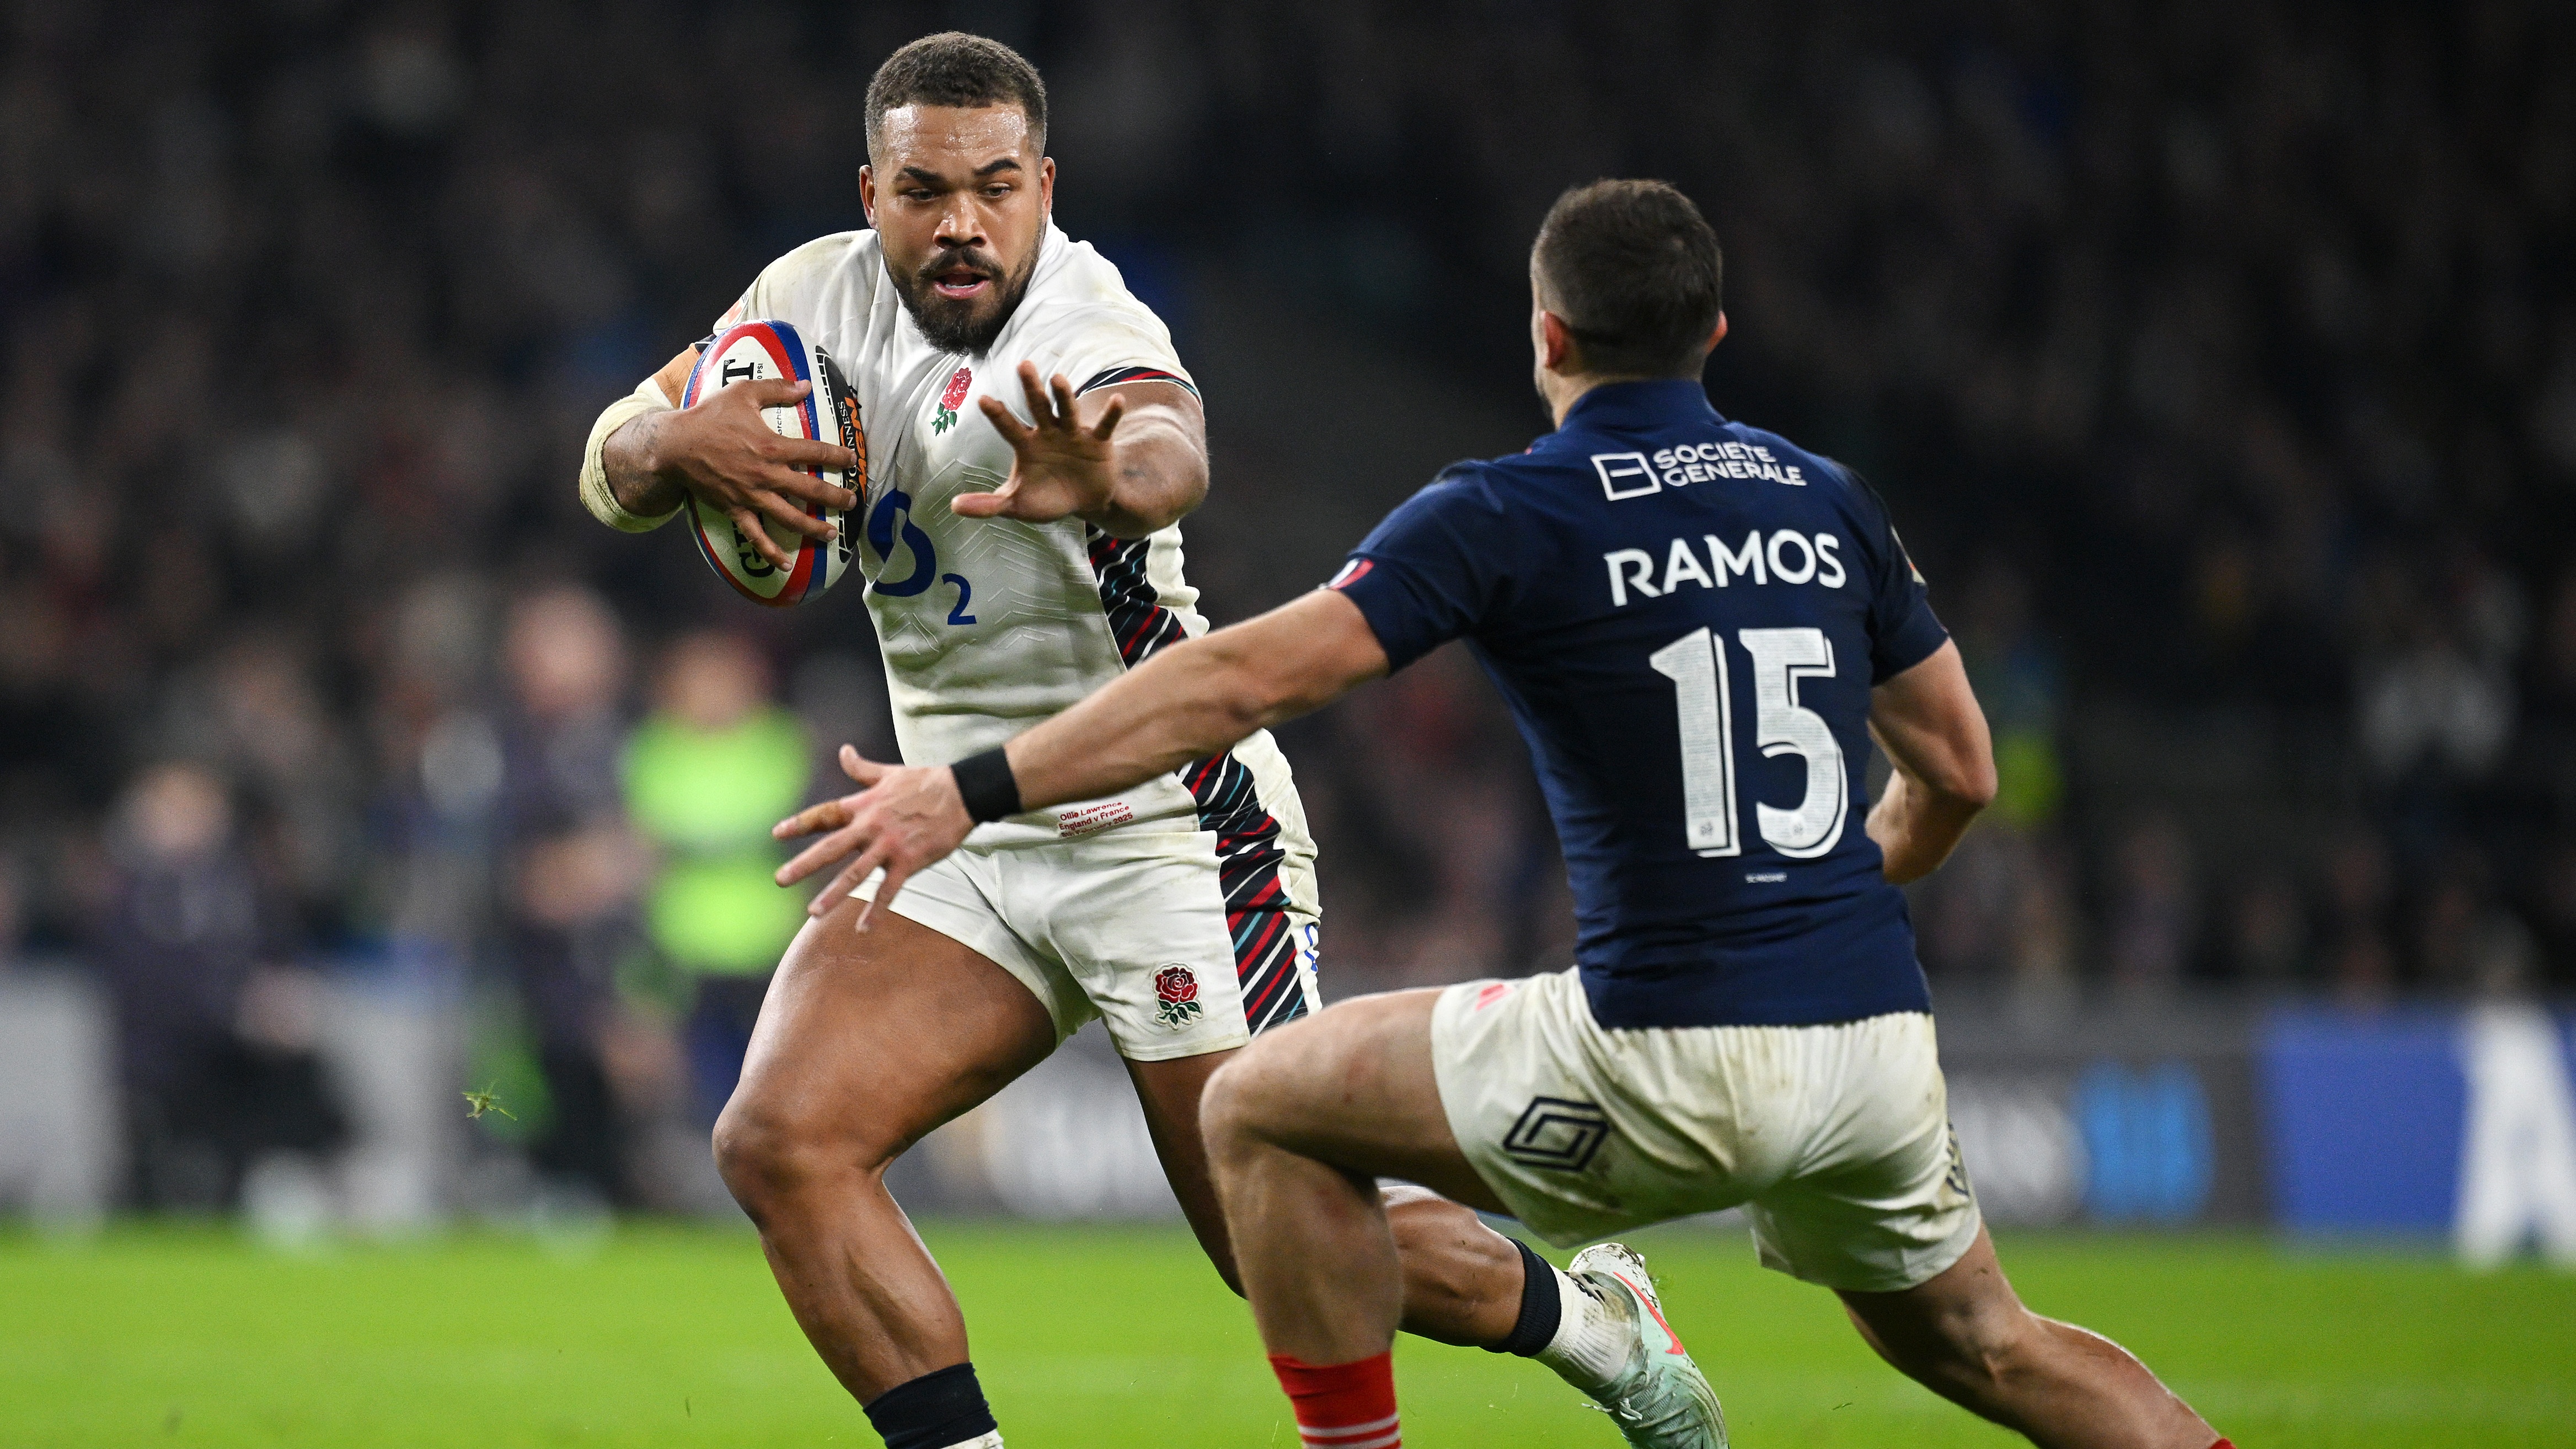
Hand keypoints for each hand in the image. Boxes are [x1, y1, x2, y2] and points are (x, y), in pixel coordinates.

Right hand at [649, 377, 858, 569]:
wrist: (675, 445)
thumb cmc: (710, 416)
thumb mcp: (743, 393)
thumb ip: (777, 388)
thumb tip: (806, 384)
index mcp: (772, 446)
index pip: (815, 452)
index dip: (837, 456)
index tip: (852, 461)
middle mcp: (766, 474)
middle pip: (810, 489)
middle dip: (835, 497)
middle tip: (852, 502)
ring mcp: (751, 496)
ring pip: (790, 517)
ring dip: (813, 527)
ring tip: (831, 533)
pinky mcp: (735, 510)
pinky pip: (755, 536)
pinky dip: (771, 552)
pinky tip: (786, 564)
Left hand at [772, 745, 974, 928]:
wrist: (961, 792)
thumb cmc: (924, 782)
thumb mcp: (888, 772)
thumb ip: (861, 768)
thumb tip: (844, 750)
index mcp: (863, 805)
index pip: (825, 815)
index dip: (800, 824)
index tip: (777, 833)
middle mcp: (870, 826)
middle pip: (831, 847)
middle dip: (804, 864)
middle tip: (780, 879)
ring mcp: (889, 846)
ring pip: (855, 873)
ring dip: (833, 894)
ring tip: (813, 912)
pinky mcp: (909, 861)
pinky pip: (889, 891)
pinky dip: (876, 911)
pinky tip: (863, 929)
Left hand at [951, 361, 1125, 523]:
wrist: (1084, 502)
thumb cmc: (1047, 498)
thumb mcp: (1017, 504)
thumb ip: (988, 504)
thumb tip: (953, 507)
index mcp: (1026, 444)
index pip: (1008, 426)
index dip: (997, 414)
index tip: (983, 399)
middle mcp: (1048, 432)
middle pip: (1037, 406)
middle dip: (1031, 387)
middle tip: (1024, 365)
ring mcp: (1074, 434)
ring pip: (1068, 410)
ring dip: (1064, 395)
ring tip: (1058, 379)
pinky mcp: (1098, 442)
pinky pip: (1105, 426)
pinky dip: (1111, 414)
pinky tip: (1117, 399)